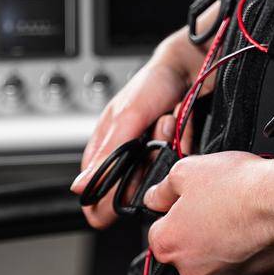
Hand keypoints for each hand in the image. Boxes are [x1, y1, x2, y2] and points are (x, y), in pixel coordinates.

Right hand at [71, 23, 211, 228]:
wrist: (193, 64)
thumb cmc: (154, 81)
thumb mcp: (128, 117)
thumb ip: (107, 153)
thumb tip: (80, 185)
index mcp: (108, 140)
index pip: (97, 182)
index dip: (103, 197)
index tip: (111, 210)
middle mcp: (129, 147)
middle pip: (132, 180)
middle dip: (145, 163)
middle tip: (153, 139)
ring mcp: (153, 147)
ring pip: (157, 170)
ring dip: (164, 147)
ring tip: (168, 120)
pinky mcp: (175, 146)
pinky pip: (178, 160)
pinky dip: (181, 142)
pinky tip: (181, 123)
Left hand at [142, 152, 273, 274]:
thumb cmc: (240, 188)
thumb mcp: (187, 170)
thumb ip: (163, 188)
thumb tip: (157, 195)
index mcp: (169, 244)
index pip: (158, 231)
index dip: (173, 212)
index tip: (186, 202)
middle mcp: (192, 269)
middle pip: (187, 248)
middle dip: (198, 228)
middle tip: (216, 203)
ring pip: (217, 258)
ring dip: (224, 239)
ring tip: (239, 211)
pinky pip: (245, 263)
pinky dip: (248, 248)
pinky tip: (256, 224)